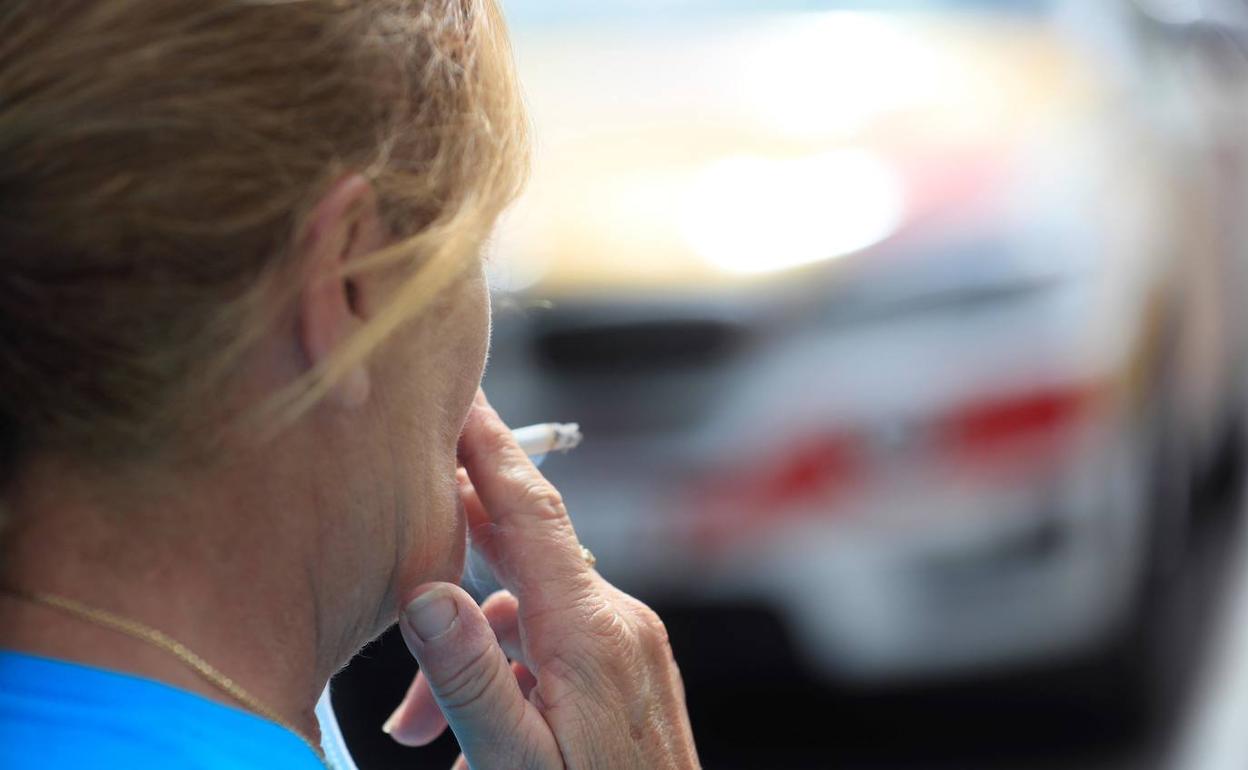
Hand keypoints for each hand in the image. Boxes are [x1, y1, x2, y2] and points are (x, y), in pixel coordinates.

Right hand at [382, 391, 699, 768]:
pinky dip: (506, 669)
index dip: (489, 449)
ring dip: (469, 644)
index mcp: (590, 634)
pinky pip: (554, 643)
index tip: (459, 394)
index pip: (529, 514)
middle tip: (411, 494)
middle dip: (462, 527)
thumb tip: (428, 593)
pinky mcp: (628, 669)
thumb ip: (471, 681)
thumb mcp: (519, 765)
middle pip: (527, 545)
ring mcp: (628, 646)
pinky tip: (466, 731)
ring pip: (529, 610)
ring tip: (412, 729)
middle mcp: (617, 623)